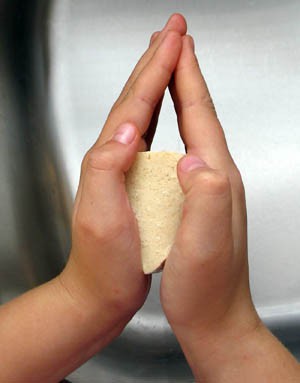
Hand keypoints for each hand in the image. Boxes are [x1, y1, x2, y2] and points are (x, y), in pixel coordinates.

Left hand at [59, 15, 186, 334]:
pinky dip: (156, 112)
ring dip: (155, 80)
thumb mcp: (100, 214)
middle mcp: (113, 155)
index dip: (156, 68)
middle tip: (172, 32)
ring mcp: (124, 165)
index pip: (135, 102)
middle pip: (135, 97)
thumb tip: (127, 129)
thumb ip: (107, 168)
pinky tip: (161, 106)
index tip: (174, 40)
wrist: (101, 289)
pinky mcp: (134, 179)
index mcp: (109, 158)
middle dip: (155, 60)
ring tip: (167, 57)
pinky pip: (147, 135)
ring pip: (141, 111)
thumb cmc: (103, 260)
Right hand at [160, 33, 299, 381]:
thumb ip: (205, 196)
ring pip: (195, 130)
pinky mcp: (199, 200)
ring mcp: (209, 188)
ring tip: (173, 76)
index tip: (177, 44)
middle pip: (200, 115)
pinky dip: (179, 131)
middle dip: (187, 76)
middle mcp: (217, 177)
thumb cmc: (207, 287)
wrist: (216, 317)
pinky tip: (173, 131)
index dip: (187, 77)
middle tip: (176, 45)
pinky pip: (188, 152)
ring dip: (183, 99)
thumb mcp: (204, 243)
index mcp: (215, 179)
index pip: (200, 116)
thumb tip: (192, 158)